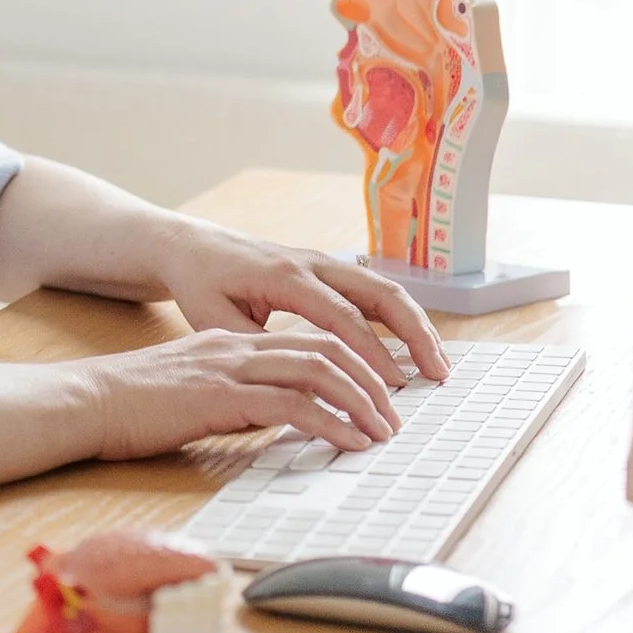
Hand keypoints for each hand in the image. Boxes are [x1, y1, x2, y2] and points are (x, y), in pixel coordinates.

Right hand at [82, 327, 401, 459]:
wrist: (85, 401)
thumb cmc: (128, 405)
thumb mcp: (190, 391)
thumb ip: (231, 396)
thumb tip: (271, 418)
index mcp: (231, 343)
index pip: (308, 340)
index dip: (352, 362)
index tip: (377, 392)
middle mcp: (237, 347)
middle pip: (326, 347)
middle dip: (371, 377)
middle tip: (395, 413)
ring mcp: (230, 369)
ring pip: (319, 370)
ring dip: (361, 400)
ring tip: (383, 431)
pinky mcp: (221, 398)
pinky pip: (293, 406)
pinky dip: (331, 423)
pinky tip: (349, 443)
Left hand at [157, 220, 450, 386]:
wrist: (194, 247)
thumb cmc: (201, 283)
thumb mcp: (215, 320)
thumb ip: (256, 347)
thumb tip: (296, 381)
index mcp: (286, 275)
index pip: (343, 316)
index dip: (372, 352)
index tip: (395, 385)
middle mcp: (313, 263)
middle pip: (381, 292)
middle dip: (415, 332)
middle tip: (438, 372)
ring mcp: (324, 263)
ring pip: (385, 288)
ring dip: (416, 324)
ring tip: (438, 364)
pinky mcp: (328, 270)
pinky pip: (373, 290)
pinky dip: (399, 317)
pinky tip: (413, 347)